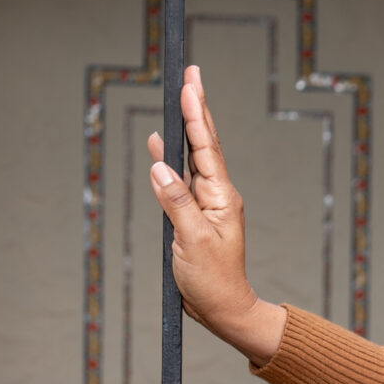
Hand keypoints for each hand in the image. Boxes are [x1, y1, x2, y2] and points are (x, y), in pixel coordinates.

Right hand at [148, 66, 285, 364]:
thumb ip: (175, 203)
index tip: (190, 84)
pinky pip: (182, 179)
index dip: (196, 114)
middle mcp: (217, 194)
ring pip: (193, 157)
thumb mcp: (191, 241)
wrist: (223, 309)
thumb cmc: (212, 280)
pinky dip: (172, 159)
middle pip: (205, 143)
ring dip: (186, 127)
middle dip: (196, 107)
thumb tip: (160, 167)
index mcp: (222, 197)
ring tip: (180, 96)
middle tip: (192, 73)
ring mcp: (207, 203)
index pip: (206, 147)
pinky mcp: (196, 214)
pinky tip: (162, 144)